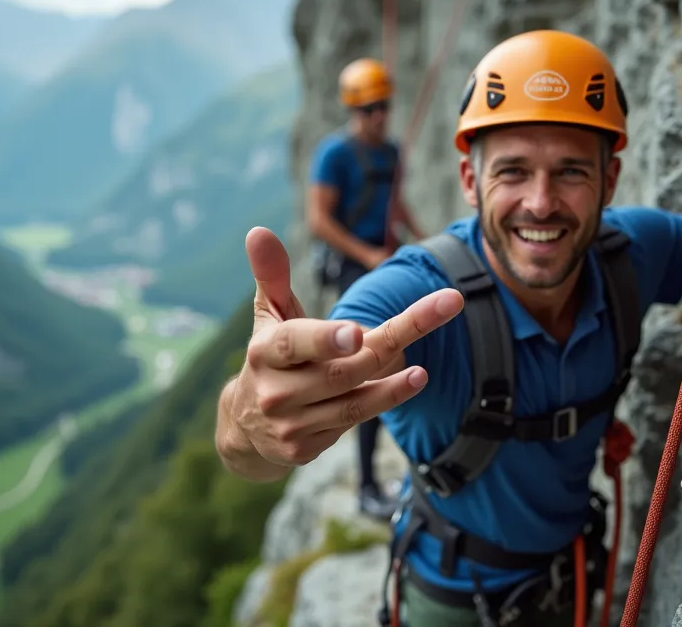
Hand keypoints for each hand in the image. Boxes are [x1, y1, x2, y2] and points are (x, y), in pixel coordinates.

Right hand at [226, 227, 462, 467]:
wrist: (245, 426)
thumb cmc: (272, 356)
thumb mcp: (269, 316)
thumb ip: (272, 275)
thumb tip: (258, 231)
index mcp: (264, 353)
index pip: (296, 344)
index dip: (326, 340)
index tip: (357, 333)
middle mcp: (275, 392)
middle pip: (340, 372)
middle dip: (385, 349)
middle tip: (436, 313)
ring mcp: (290, 424)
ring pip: (352, 404)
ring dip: (391, 389)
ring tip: (422, 372)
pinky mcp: (304, 449)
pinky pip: (352, 424)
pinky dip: (380, 402)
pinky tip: (406, 385)